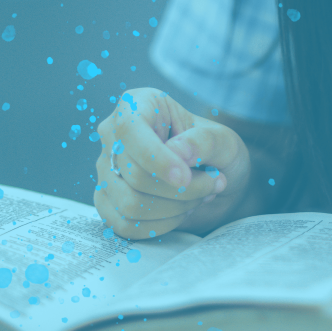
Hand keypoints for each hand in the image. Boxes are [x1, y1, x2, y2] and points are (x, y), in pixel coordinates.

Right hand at [94, 88, 249, 238]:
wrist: (219, 180)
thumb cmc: (219, 153)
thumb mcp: (224, 141)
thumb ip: (204, 141)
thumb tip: (176, 150)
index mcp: (138, 105)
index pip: (130, 130)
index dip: (156, 159)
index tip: (186, 178)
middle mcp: (114, 136)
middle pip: (134, 175)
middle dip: (182, 189)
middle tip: (213, 183)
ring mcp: (107, 170)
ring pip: (130, 204)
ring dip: (175, 208)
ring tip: (200, 196)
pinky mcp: (108, 201)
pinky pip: (125, 225)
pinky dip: (161, 225)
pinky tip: (182, 212)